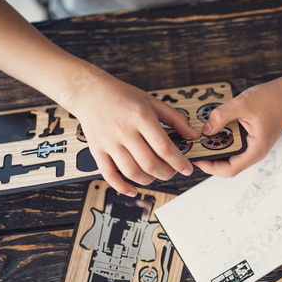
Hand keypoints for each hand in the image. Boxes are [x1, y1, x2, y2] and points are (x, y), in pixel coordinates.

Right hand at [72, 72, 198, 195]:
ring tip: (155, 176)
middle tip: (172, 172)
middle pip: (149, 163)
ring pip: (131, 172)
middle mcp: (124, 130)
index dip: (178, 162)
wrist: (89, 91)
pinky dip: (122, 187)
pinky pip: (109, 175)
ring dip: (148, 180)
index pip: (163, 147)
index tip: (187, 169)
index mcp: (140, 116)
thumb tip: (192, 135)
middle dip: (166, 173)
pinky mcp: (97, 150)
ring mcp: (109, 142)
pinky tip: (132, 190)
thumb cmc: (121, 95)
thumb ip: (175, 118)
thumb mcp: (152, 101)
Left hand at [194, 77, 281, 176]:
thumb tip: (206, 129)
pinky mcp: (251, 138)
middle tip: (195, 144)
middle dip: (210, 156)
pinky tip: (216, 128)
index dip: (210, 167)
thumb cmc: (274, 99)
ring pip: (230, 154)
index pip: (230, 169)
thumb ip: (222, 116)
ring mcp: (253, 146)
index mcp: (256, 149)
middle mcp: (255, 151)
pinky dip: (223, 138)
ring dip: (216, 146)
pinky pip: (234, 144)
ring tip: (203, 136)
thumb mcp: (243, 104)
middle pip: (227, 163)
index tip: (197, 157)